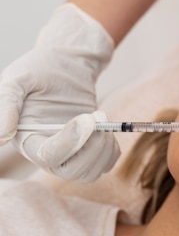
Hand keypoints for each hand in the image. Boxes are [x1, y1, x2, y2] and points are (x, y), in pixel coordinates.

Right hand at [0, 4, 119, 180]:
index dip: (70, 142)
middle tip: (99, 117)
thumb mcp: (18, 80)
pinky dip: (111, 152)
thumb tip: (2, 138)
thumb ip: (7, 105)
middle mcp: (47, 152)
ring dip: (103, 149)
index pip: (48, 156)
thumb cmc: (40, 68)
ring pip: (89, 173)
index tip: (86, 118)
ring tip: (103, 120)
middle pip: (71, 171)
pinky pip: (104, 166)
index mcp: (27, 139)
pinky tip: (107, 130)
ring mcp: (69, 154)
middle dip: (91, 147)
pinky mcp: (87, 150)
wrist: (66, 62)